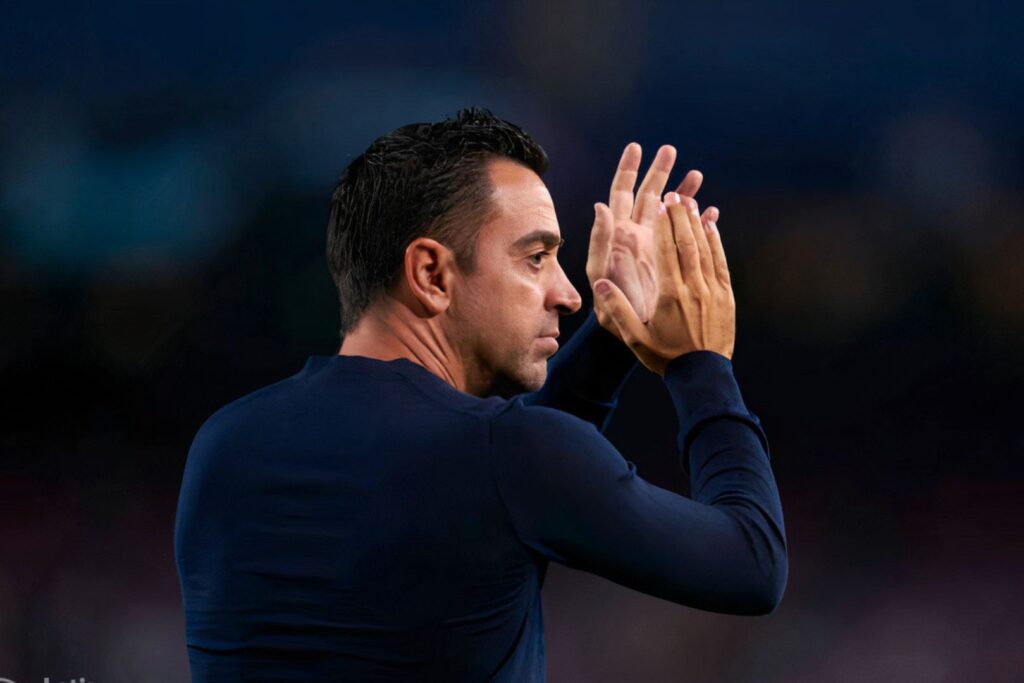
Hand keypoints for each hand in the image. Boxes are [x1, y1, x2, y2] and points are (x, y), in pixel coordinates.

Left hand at [586, 143, 713, 323]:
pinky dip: (698, 223)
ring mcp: (655, 247)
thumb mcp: (600, 275)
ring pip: (669, 212)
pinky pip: (686, 236)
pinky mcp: (671, 260)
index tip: (636, 148)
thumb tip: (600, 206)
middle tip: (670, 149)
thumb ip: (600, 241)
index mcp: (618, 236)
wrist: (634, 332)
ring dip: (682, 193)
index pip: (621, 195)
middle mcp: (636, 236)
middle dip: (658, 172)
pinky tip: (711, 211)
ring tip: (697, 174)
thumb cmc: (611, 308)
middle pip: (647, 196)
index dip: (627, 171)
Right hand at [592, 191, 734, 373]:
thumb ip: (617, 310)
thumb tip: (599, 285)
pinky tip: (712, 226)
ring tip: (690, 202)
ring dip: (697, 223)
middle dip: (680, 216)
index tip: (660, 204)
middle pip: (687, 243)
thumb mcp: (635, 338)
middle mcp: (693, 288)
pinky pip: (720, 262)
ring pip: (705, 249)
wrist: (703, 375)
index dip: (664, 225)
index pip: (667, 252)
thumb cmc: (666, 357)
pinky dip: (716, 241)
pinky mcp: (726, 297)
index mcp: (670, 296)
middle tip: (674, 194)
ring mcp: (713, 291)